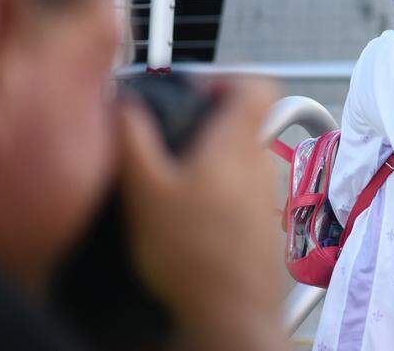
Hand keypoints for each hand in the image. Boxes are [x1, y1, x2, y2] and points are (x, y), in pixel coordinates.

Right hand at [116, 76, 285, 350]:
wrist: (232, 314)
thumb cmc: (193, 256)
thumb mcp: (145, 192)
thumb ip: (134, 142)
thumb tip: (126, 105)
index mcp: (237, 144)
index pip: (258, 85)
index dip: (227, 79)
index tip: (195, 92)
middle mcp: (261, 165)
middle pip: (245, 123)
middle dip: (207, 125)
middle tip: (170, 141)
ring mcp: (267, 197)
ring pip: (242, 160)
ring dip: (210, 163)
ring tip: (172, 184)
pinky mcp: (263, 227)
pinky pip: (242, 194)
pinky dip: (217, 196)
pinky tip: (187, 220)